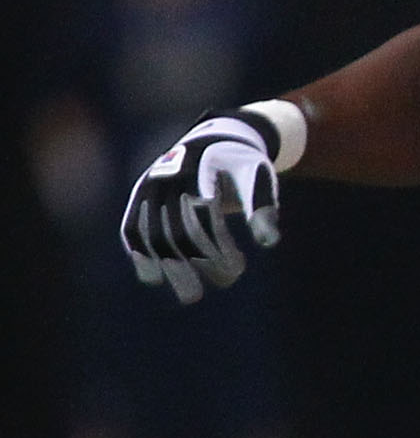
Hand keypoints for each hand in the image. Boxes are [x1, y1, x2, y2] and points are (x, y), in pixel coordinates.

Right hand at [119, 113, 284, 303]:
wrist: (209, 141)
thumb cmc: (239, 165)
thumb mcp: (257, 179)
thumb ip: (261, 208)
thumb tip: (269, 243)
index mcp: (196, 171)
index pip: (203, 218)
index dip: (219, 247)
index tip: (238, 268)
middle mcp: (165, 179)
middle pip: (176, 232)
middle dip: (198, 264)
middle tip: (222, 286)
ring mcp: (148, 190)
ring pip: (151, 236)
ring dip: (170, 269)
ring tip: (191, 296)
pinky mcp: (138, 200)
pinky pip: (131, 230)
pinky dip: (140, 255)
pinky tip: (153, 278)